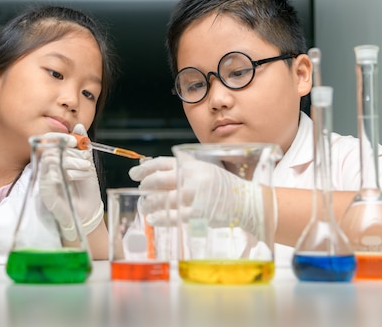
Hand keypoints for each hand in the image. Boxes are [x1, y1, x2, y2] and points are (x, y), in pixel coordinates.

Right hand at [39, 124, 103, 240]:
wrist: (88, 211)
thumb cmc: (86, 188)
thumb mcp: (87, 162)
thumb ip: (82, 145)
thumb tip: (78, 126)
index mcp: (57, 158)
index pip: (50, 140)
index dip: (60, 137)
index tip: (75, 140)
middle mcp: (48, 166)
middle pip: (52, 148)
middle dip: (72, 151)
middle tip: (86, 159)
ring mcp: (44, 177)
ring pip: (51, 158)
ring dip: (72, 161)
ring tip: (86, 168)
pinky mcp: (43, 188)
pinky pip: (49, 173)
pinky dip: (66, 172)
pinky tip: (77, 177)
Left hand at [130, 156, 263, 232]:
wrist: (248, 202)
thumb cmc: (224, 187)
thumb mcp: (205, 171)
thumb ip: (184, 170)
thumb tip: (155, 171)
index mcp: (193, 165)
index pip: (162, 163)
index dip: (145, 169)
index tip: (133, 174)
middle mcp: (193, 178)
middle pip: (160, 180)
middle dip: (145, 186)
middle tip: (140, 191)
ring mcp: (197, 196)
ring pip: (164, 199)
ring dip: (150, 204)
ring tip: (144, 207)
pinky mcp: (200, 213)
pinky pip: (174, 216)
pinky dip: (161, 218)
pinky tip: (153, 219)